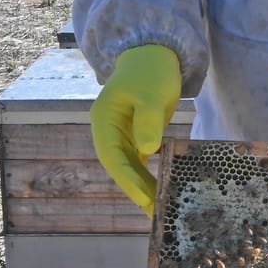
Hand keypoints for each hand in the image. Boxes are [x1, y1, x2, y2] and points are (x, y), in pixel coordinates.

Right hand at [89, 44, 181, 216]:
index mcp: (104, 121)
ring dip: (143, 187)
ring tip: (161, 209)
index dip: (127, 180)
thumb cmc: (151, 71)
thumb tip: (147, 149)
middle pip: (120, 167)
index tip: (143, 199)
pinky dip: (150, 176)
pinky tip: (163, 190)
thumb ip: (148, 119)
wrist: (155, 54)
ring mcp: (122, 136)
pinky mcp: (136, 137)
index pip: (113, 157)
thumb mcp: (151, 93)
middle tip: (156, 212)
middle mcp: (109, 132)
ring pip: (130, 168)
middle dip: (136, 190)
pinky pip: (141, 162)